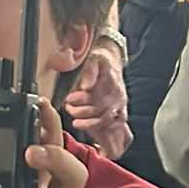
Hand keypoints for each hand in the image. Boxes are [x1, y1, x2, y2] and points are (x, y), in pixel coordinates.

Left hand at [65, 45, 131, 160]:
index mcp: (114, 85)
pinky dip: (98, 129)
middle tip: (68, 108)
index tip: (69, 99)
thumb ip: (91, 71)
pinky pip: (111, 126)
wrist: (112, 62)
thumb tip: (86, 86)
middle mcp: (119, 98)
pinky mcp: (118, 112)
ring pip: (106, 121)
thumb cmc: (102, 61)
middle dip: (82, 112)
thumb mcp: (95, 59)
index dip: (83, 101)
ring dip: (89, 124)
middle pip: (102, 113)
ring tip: (75, 121)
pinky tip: (86, 128)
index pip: (100, 99)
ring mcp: (120, 106)